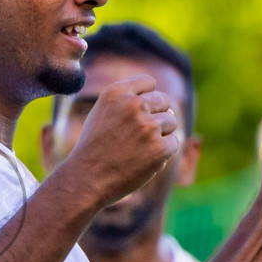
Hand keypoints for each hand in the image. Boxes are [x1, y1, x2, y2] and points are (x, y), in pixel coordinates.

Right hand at [56, 74, 179, 209]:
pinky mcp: (159, 148)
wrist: (87, 179)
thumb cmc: (95, 148)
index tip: (134, 115)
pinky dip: (163, 152)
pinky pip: (174, 142)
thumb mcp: (103, 113)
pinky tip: (144, 160)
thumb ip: (129, 101)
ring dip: (160, 134)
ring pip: (171, 121)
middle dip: (155, 116)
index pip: (148, 82)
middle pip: (163, 101)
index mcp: (116, 93)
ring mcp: (148, 126)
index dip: (145, 98)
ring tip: (139, 148)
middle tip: (137, 136)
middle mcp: (133, 105)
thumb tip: (168, 107)